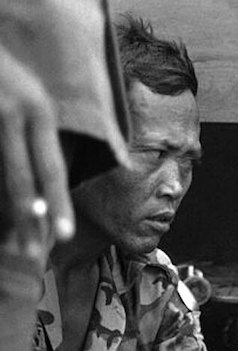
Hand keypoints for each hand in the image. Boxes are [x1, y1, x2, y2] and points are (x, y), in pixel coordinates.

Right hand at [0, 43, 72, 241]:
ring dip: (2, 207)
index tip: (64, 235)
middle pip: (21, 174)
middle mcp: (13, 113)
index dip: (57, 202)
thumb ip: (44, 134)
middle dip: (28, 216)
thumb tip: (92, 175)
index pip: (51, 167)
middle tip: (34, 252)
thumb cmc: (8, 75)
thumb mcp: (34, 98)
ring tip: (9, 241)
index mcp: (39, 112)